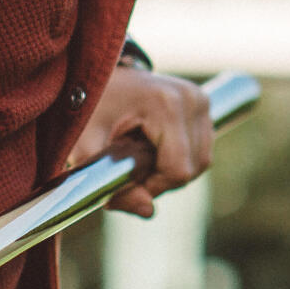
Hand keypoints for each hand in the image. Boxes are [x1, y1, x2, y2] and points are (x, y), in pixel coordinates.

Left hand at [65, 65, 213, 218]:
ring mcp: (200, 99)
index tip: (124, 184)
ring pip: (200, 161)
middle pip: (192, 168)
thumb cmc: (88, 108)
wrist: (98, 76)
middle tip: (127, 172)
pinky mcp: (203, 103)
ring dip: (170, 171)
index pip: (177, 170)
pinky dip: (178, 159)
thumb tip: (149, 212)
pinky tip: (152, 147)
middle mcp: (191, 98)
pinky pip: (200, 150)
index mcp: (166, 104)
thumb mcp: (86, 146)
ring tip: (137, 157)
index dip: (152, 188)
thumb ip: (112, 183)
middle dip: (160, 180)